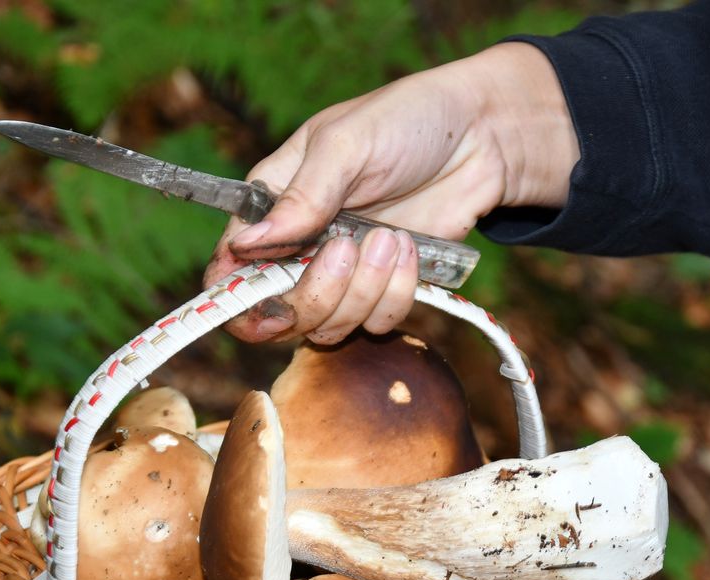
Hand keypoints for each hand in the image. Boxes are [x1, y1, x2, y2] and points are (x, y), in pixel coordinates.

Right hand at [202, 42, 578, 343]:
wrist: (481, 138)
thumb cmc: (405, 121)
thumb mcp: (346, 144)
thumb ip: (301, 197)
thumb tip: (246, 245)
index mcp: (273, 207)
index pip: (228, 272)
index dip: (236, 298)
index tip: (265, 300)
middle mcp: (301, 250)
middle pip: (280, 314)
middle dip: (317, 292)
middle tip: (348, 246)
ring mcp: (345, 276)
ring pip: (330, 327)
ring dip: (364, 290)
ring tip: (391, 238)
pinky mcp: (386, 291)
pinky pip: (378, 324)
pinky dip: (397, 292)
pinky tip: (410, 249)